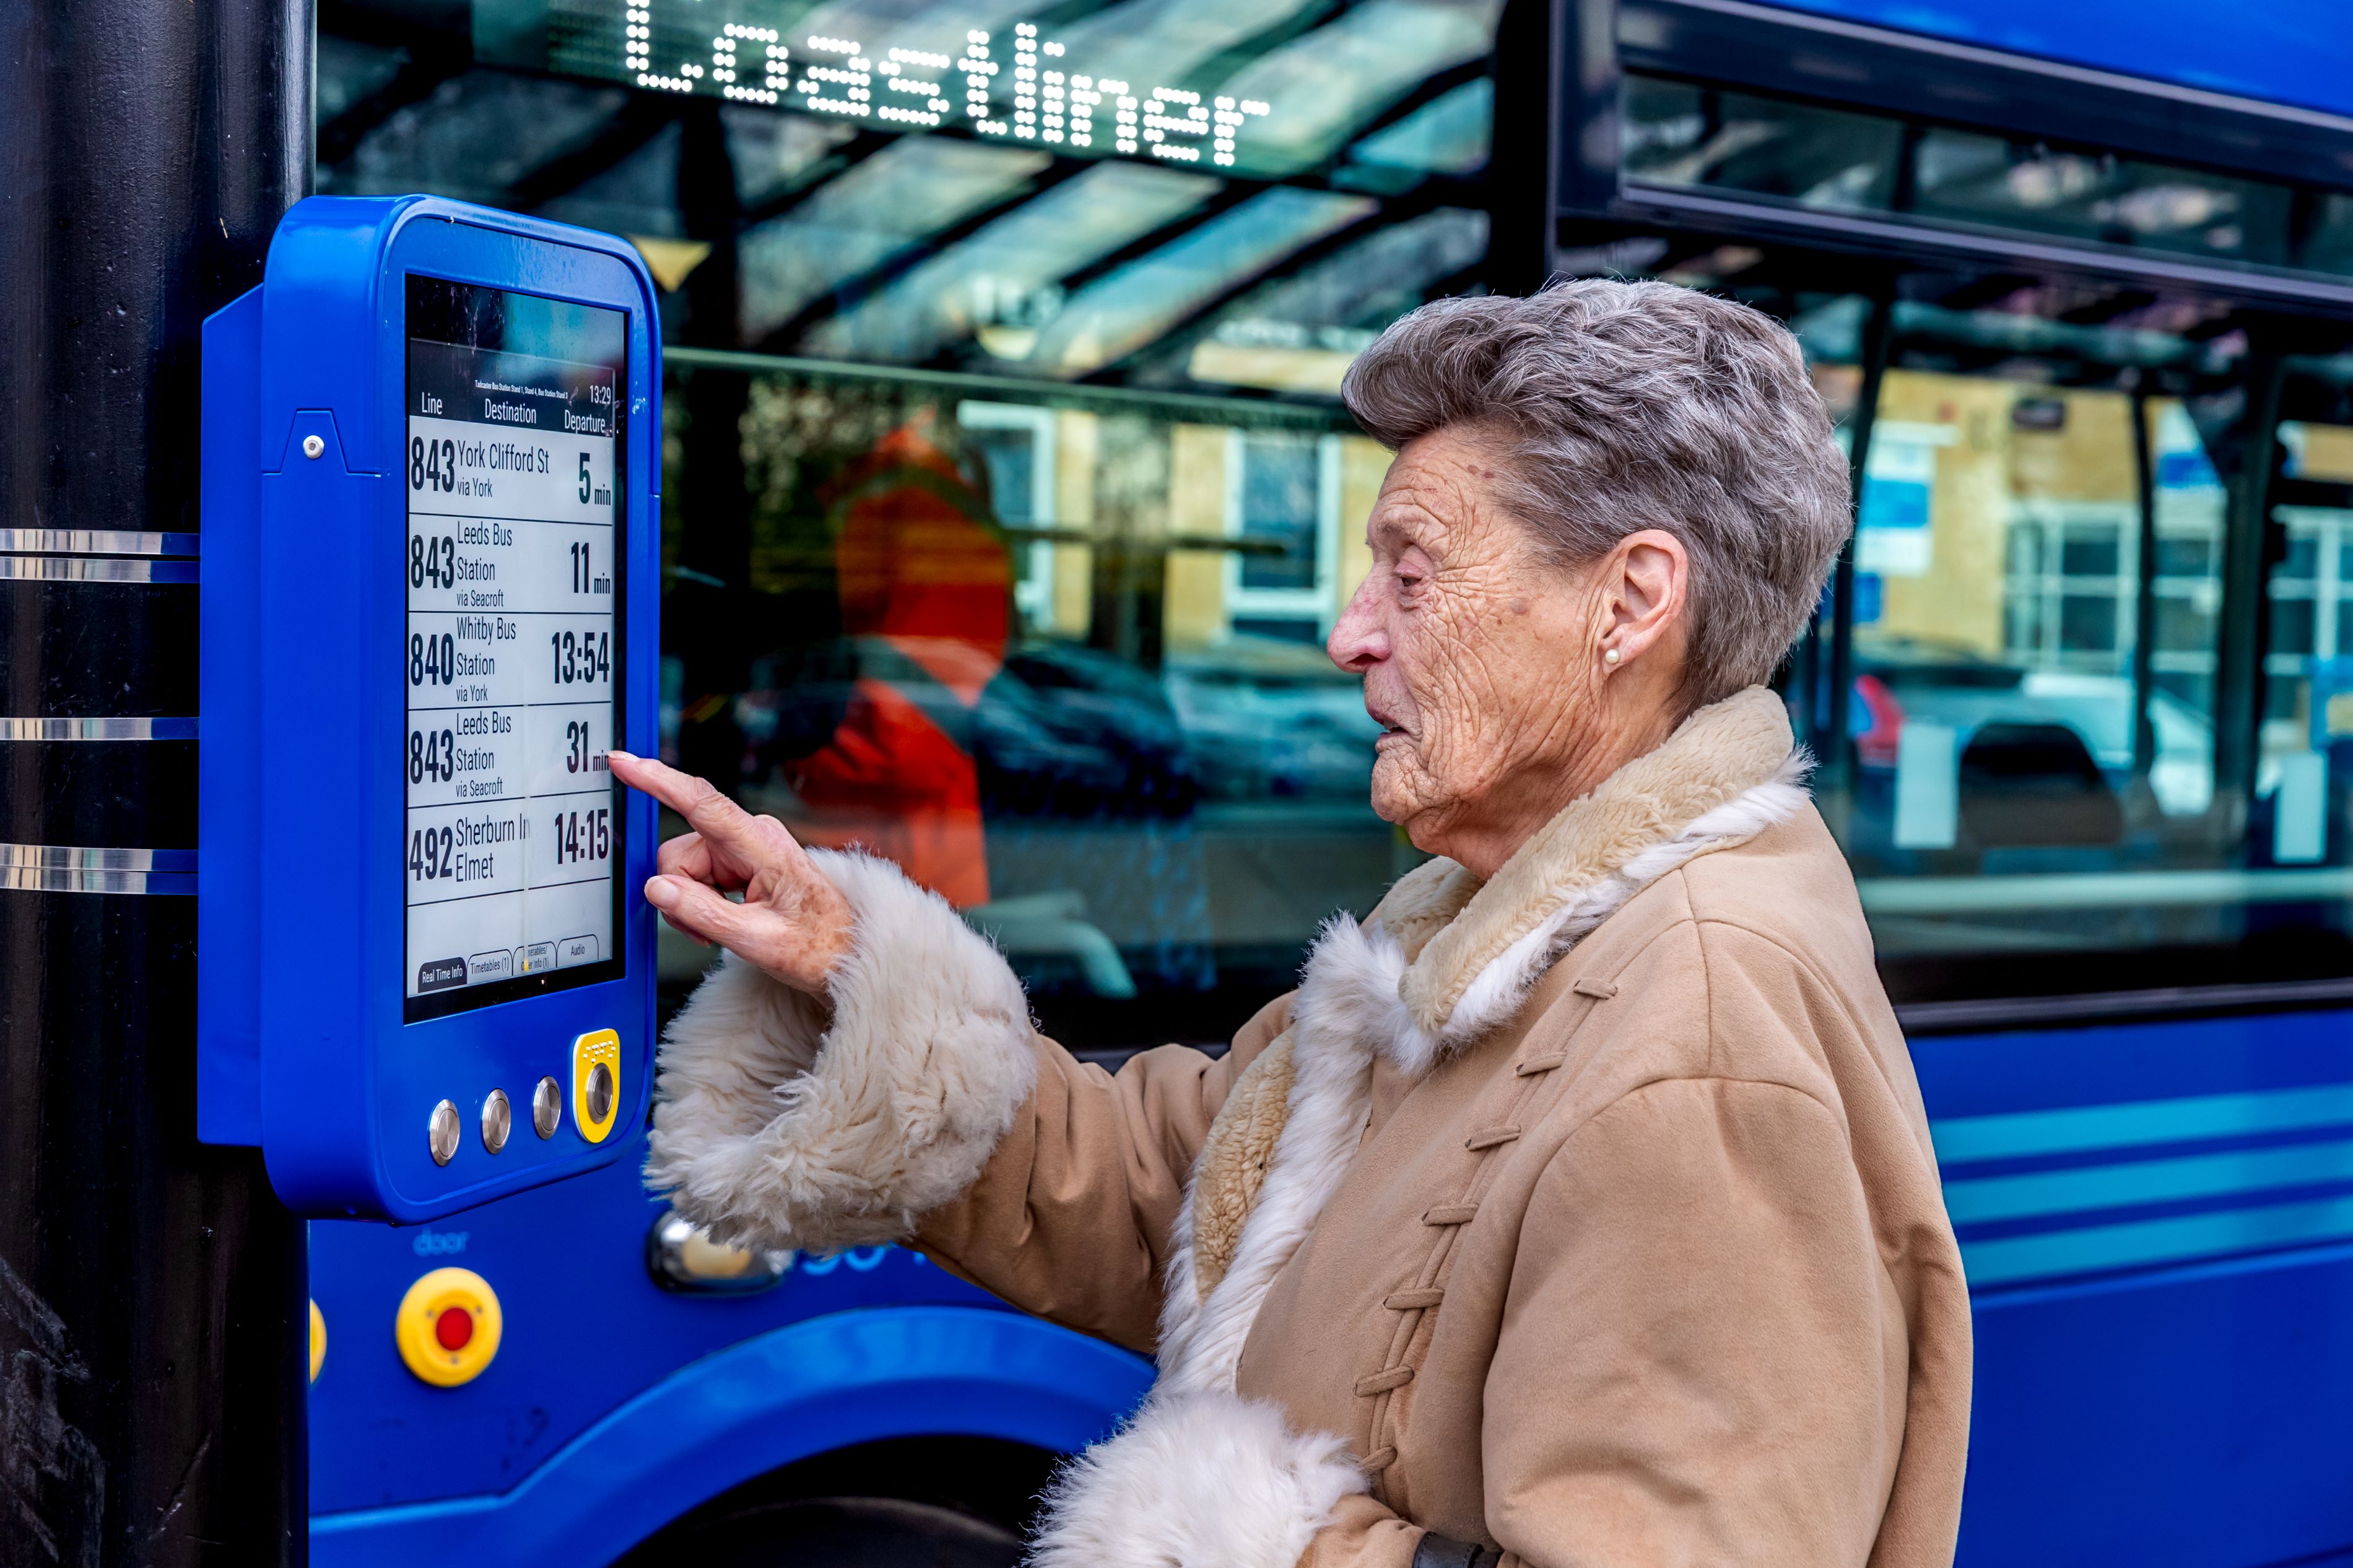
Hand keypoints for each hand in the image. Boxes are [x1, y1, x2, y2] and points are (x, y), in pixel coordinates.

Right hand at [607, 751, 854, 996]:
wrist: (845, 949)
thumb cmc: (816, 945)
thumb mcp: (756, 941)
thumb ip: (702, 914)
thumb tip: (657, 888)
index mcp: (761, 845)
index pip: (701, 804)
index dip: (657, 780)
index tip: (624, 761)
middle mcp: (752, 835)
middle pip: (680, 853)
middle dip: (680, 894)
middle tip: (705, 931)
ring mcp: (745, 845)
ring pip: (684, 867)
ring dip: (691, 902)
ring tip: (723, 929)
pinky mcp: (740, 858)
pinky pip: (697, 873)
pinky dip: (700, 900)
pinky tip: (725, 919)